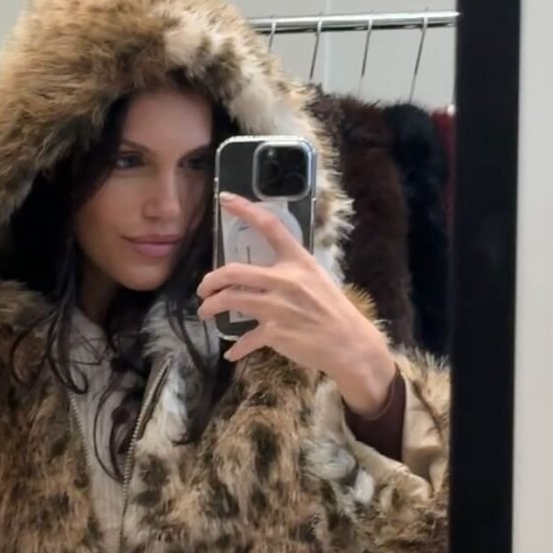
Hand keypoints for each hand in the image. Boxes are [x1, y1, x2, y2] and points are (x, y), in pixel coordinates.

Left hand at [197, 193, 396, 417]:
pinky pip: (245, 339)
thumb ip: (291, 271)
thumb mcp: (317, 279)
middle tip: (203, 289)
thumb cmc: (334, 311)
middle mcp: (285, 279)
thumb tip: (265, 271)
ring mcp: (277, 306)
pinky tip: (232, 353)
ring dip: (210, 307)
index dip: (245, 209)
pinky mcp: (274, 332)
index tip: (224, 199)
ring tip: (206, 312)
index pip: (270, 226)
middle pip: (233, 271)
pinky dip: (236, 349)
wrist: (349, 343)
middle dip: (209, 281)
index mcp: (298, 261)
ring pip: (230, 300)